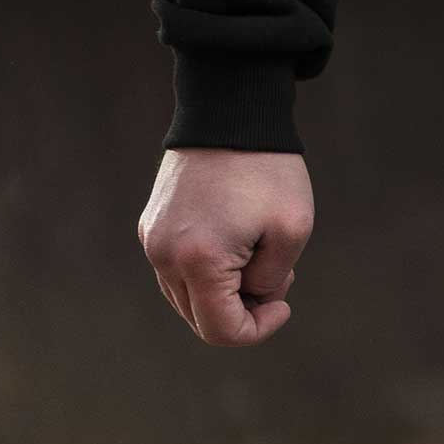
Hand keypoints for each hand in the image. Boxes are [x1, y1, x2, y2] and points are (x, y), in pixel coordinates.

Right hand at [139, 149, 314, 345]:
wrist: (229, 112)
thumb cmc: (268, 171)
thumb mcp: (291, 233)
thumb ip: (270, 282)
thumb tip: (249, 298)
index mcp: (197, 259)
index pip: (221, 331)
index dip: (259, 330)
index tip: (285, 304)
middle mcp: (163, 254)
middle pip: (201, 320)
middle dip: (244, 311)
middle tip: (275, 275)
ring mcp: (152, 239)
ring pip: (189, 300)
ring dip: (227, 293)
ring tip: (258, 256)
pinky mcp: (152, 225)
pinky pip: (179, 273)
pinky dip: (210, 274)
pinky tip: (238, 246)